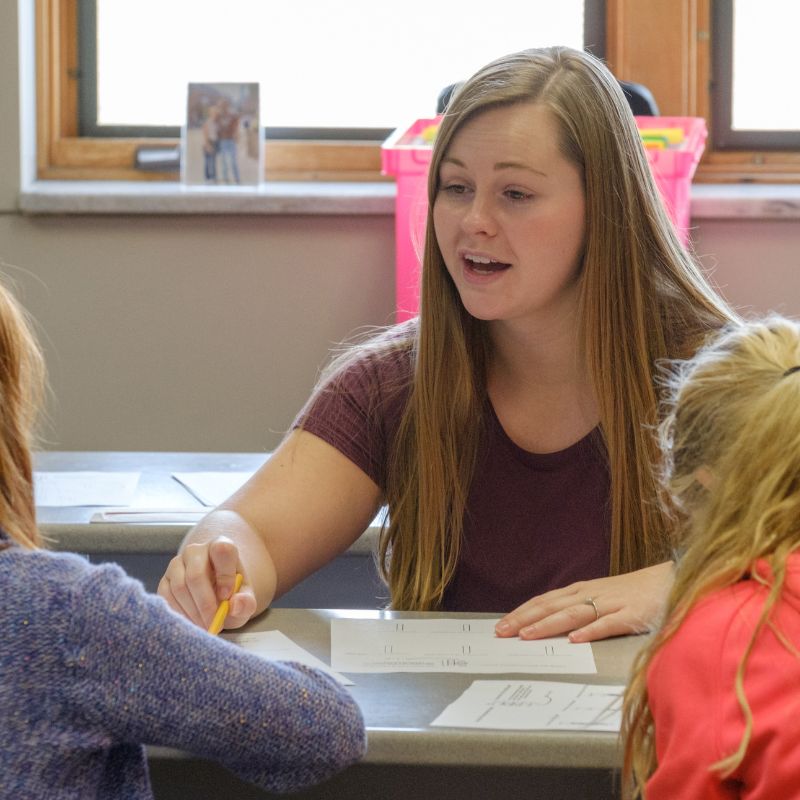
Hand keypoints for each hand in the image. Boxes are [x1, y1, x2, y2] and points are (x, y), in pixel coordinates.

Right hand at [157, 536, 256, 630]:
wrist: (215, 594)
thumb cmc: (232, 595)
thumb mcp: (245, 600)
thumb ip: (246, 602)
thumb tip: (236, 605)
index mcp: (220, 545)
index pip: (222, 550)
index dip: (225, 575)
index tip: (227, 597)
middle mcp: (196, 551)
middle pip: (196, 574)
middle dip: (205, 604)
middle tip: (214, 623)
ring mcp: (176, 563)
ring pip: (180, 587)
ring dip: (193, 612)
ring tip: (205, 625)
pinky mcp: (164, 580)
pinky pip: (167, 597)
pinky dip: (180, 614)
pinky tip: (192, 622)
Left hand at [494, 561, 673, 642]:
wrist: (672, 581)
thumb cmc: (632, 593)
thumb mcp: (600, 597)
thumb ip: (578, 609)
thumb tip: (549, 625)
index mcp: (581, 591)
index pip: (544, 601)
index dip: (522, 613)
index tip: (500, 626)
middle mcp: (591, 594)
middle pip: (552, 606)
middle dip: (524, 619)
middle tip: (501, 633)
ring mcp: (611, 603)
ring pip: (573, 613)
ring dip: (548, 624)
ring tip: (527, 636)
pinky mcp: (632, 614)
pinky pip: (609, 623)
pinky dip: (591, 630)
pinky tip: (576, 640)